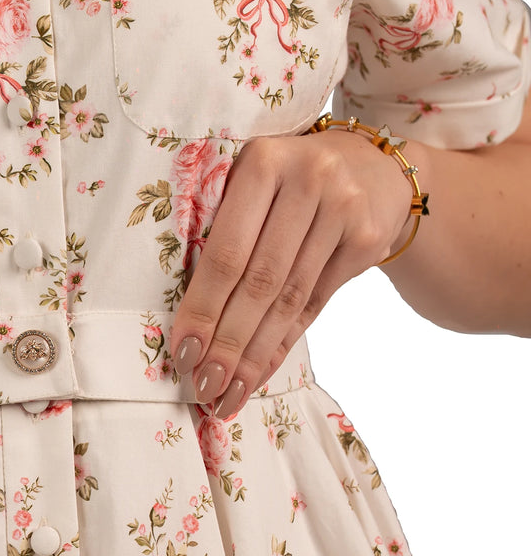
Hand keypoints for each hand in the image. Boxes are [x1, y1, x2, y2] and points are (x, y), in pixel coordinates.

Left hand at [170, 127, 414, 419]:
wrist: (373, 167)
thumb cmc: (287, 183)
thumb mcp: (254, 182)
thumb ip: (224, 226)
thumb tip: (187, 317)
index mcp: (264, 162)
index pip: (227, 250)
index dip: (204, 306)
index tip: (182, 351)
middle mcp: (309, 180)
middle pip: (260, 281)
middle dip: (228, 343)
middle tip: (203, 387)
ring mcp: (344, 209)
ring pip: (289, 300)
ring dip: (254, 355)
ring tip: (227, 394)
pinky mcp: (368, 239)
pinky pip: (316, 304)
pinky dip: (284, 343)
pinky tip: (260, 372)